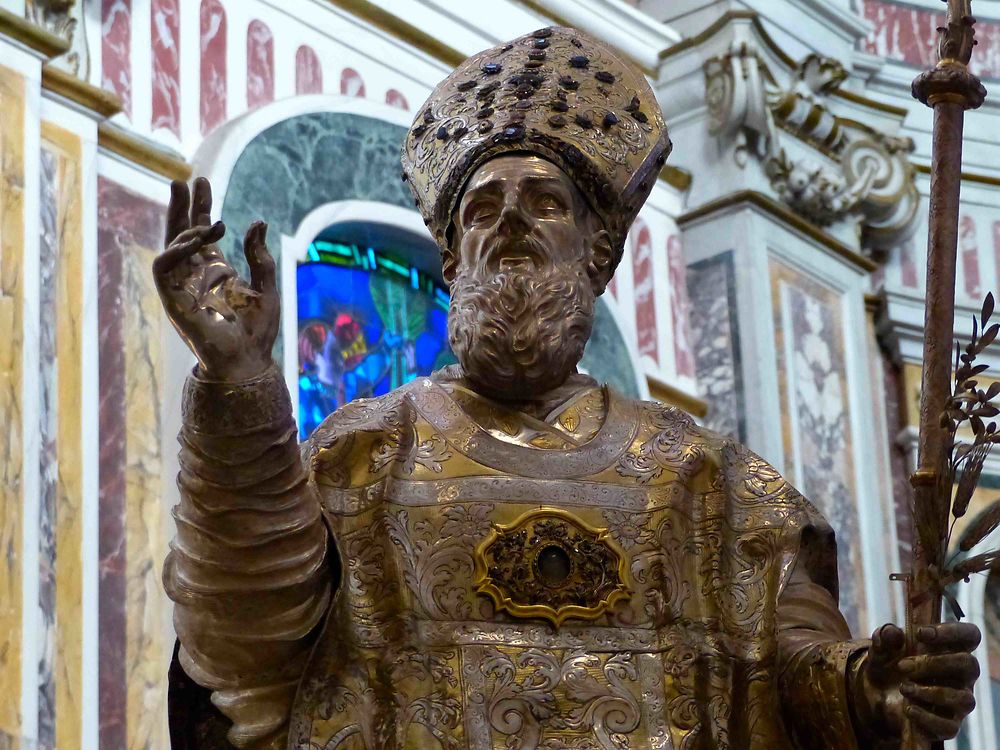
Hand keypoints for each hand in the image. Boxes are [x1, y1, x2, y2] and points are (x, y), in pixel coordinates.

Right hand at [153, 177, 278, 380]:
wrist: (248, 362)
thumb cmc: (257, 331)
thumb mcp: (267, 287)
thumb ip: (260, 256)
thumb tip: (257, 222)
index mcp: (216, 271)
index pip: (202, 232)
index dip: (200, 207)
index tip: (202, 181)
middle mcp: (196, 276)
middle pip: (181, 233)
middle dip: (181, 207)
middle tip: (183, 179)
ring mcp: (182, 287)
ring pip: (170, 247)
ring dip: (183, 227)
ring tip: (206, 220)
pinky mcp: (173, 300)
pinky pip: (163, 268)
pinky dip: (175, 250)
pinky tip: (194, 237)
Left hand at [858, 622, 980, 740]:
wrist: (876, 694)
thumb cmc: (889, 664)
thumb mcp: (882, 649)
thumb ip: (884, 638)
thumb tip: (891, 632)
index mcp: (951, 649)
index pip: (970, 635)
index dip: (952, 631)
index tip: (921, 633)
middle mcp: (962, 675)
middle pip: (969, 664)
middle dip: (934, 663)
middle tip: (902, 666)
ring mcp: (958, 700)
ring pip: (964, 698)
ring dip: (931, 693)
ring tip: (904, 687)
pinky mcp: (949, 724)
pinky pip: (949, 726)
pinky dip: (927, 718)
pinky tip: (908, 709)